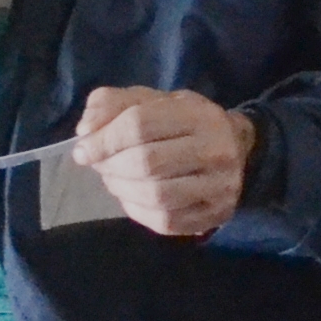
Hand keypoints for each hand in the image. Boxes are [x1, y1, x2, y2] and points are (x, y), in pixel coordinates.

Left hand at [74, 87, 249, 239]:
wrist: (238, 149)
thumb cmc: (185, 122)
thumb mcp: (152, 100)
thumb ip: (113, 104)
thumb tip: (86, 131)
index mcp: (198, 114)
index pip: (141, 124)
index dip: (104, 139)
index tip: (83, 150)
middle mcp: (215, 150)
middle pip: (146, 162)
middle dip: (111, 166)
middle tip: (99, 165)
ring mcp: (218, 187)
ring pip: (155, 195)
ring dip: (121, 189)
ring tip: (113, 179)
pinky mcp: (214, 215)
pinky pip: (164, 220)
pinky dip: (136, 209)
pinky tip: (131, 197)